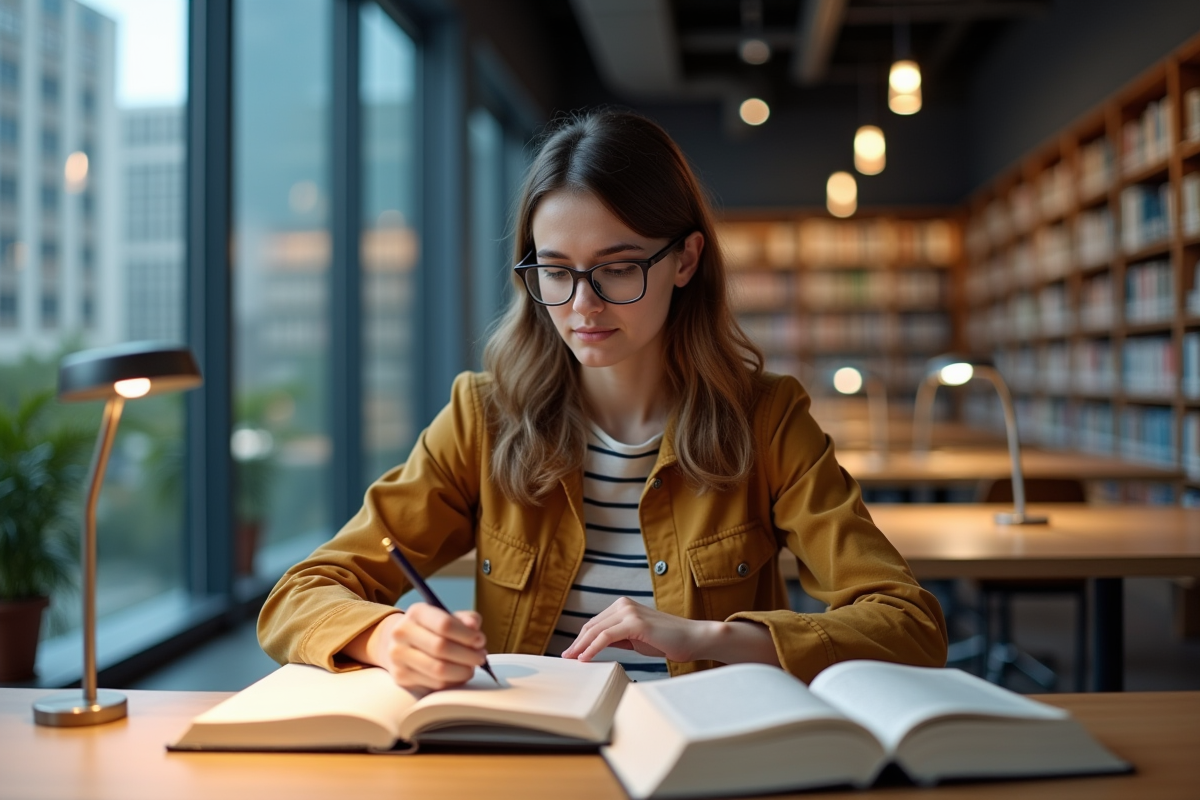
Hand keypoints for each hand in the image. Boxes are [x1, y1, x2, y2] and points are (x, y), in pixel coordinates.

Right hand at [345, 603, 488, 691]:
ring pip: (438, 670)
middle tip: (480, 657)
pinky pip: (434, 684)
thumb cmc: (432, 630)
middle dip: (467, 655)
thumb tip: (474, 627)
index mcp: (417, 612)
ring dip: (462, 671)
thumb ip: (465, 620)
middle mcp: (402, 632)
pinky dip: (452, 682)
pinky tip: (458, 675)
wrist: (399, 644)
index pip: (445, 624)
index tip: (480, 641)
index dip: (467, 635)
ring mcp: (399, 656)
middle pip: (441, 648)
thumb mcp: (447, 617)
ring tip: (471, 668)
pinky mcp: (401, 677)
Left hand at [560, 597, 781, 666]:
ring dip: (581, 647)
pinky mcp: (634, 623)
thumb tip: (598, 646)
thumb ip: (618, 638)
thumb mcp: (636, 638)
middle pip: (591, 626)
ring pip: (595, 631)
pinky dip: (592, 648)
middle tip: (565, 658)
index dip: (581, 639)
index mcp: (623, 606)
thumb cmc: (667, 640)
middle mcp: (623, 605)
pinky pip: (606, 637)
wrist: (692, 638)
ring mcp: (629, 612)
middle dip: (577, 643)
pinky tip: (585, 659)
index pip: (595, 623)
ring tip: (571, 661)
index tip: (571, 653)